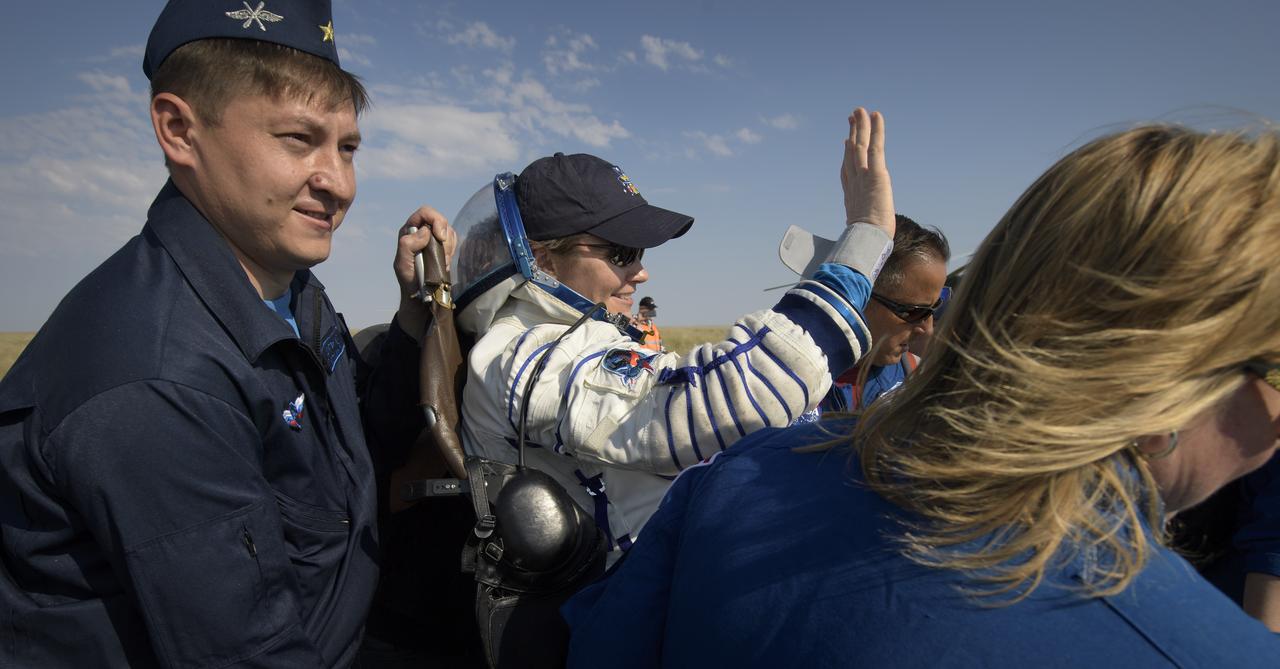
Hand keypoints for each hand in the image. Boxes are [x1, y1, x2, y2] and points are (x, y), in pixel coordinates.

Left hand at [393, 205, 455, 340]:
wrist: (420, 298)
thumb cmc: (408, 281)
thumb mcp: (402, 264)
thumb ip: (407, 245)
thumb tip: (425, 232)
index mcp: (409, 232)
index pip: (424, 213)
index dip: (435, 220)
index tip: (440, 237)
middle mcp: (421, 233)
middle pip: (440, 220)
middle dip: (445, 237)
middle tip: (443, 255)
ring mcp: (433, 241)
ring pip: (449, 231)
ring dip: (449, 247)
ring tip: (442, 262)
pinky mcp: (443, 249)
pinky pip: (453, 242)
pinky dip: (452, 252)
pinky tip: (445, 264)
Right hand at [841, 107, 894, 237]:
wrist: (866, 241)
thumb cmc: (862, 244)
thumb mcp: (859, 237)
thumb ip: (856, 235)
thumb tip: (855, 246)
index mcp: (851, 197)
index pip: (847, 172)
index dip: (846, 156)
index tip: (846, 143)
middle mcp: (854, 183)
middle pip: (851, 154)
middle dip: (852, 135)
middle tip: (852, 119)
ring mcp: (863, 176)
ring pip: (860, 145)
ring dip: (860, 126)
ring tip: (859, 111)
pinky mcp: (876, 173)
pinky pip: (875, 146)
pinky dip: (876, 130)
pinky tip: (875, 115)